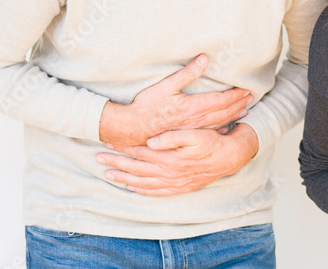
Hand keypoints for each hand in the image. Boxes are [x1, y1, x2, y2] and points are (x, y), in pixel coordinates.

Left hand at [96, 124, 257, 196]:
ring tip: (108, 173)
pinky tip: (131, 188)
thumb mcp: (195, 134)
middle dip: (116, 162)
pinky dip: (141, 190)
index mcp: (170, 158)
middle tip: (98, 158)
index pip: (140, 152)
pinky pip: (155, 192)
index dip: (123, 146)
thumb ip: (173, 137)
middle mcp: (168, 173)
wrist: (229, 158)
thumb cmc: (212, 142)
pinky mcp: (178, 188)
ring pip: (142, 182)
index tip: (109, 140)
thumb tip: (152, 141)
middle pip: (136, 168)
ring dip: (123, 177)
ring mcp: (172, 183)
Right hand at [98, 54, 252, 146]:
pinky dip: (221, 129)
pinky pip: (209, 134)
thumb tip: (205, 58)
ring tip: (244, 111)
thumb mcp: (166, 86)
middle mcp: (196, 121)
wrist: (132, 129)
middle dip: (238, 104)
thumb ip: (187, 73)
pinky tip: (226, 129)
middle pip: (223, 112)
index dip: (235, 95)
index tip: (246, 89)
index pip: (221, 100)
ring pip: (218, 124)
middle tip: (250, 98)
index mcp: (193, 107)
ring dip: (233, 117)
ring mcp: (192, 131)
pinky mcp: (186, 137)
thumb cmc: (147, 106)